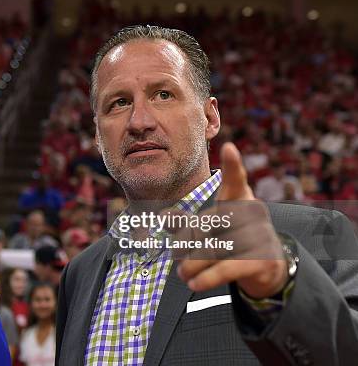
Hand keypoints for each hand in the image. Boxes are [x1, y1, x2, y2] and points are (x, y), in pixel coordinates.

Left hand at [172, 142, 287, 298]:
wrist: (267, 266)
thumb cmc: (232, 239)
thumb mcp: (210, 229)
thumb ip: (186, 223)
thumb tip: (163, 218)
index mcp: (239, 199)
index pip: (236, 181)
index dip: (233, 166)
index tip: (230, 148)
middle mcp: (253, 213)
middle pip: (209, 224)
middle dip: (187, 241)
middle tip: (174, 255)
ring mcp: (261, 235)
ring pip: (215, 248)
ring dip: (193, 264)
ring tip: (182, 274)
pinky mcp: (264, 259)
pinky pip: (228, 268)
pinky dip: (208, 278)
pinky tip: (194, 283)